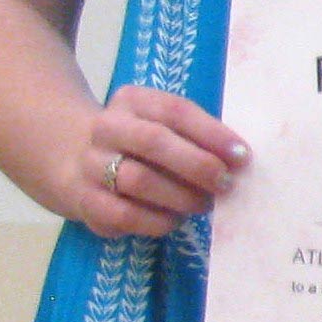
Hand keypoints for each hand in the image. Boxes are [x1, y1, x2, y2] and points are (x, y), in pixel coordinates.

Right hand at [74, 86, 244, 237]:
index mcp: (132, 101)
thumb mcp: (168, 126)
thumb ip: (199, 136)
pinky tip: (174, 219)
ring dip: (181, 196)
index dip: (212, 134)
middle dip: (198, 165)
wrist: (78, 160)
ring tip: (203, 204)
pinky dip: (158, 220)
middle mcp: (106, 128)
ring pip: (138, 180)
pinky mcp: (85, 200)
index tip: (243, 156)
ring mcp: (90, 164)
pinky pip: (125, 215)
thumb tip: (239, 160)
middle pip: (153, 141)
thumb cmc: (144, 143)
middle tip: (226, 184)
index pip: (175, 110)